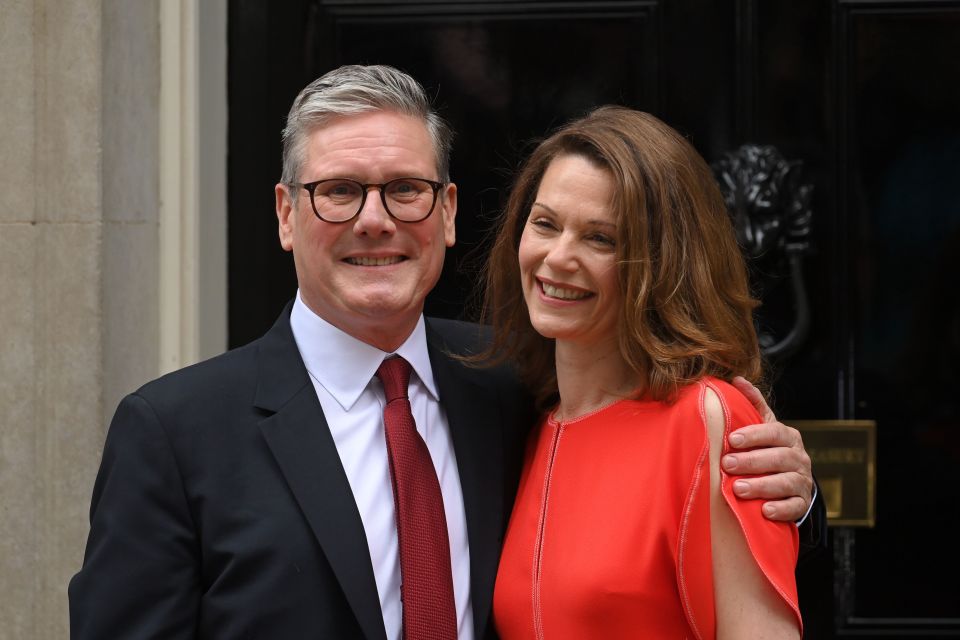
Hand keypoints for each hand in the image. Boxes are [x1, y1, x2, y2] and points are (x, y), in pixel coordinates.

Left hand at [723, 377, 813, 521]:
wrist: (790, 482)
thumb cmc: (769, 449)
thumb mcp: (763, 426)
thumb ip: (753, 404)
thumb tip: (737, 379)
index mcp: (788, 437)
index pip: (774, 432)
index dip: (754, 435)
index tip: (731, 440)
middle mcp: (799, 458)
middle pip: (778, 458)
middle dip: (751, 462)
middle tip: (726, 465)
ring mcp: (803, 481)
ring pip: (785, 483)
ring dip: (761, 486)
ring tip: (737, 489)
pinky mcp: (802, 504)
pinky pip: (794, 507)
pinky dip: (780, 509)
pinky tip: (764, 510)